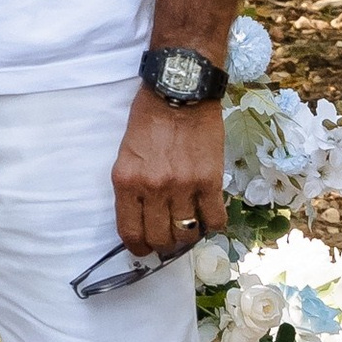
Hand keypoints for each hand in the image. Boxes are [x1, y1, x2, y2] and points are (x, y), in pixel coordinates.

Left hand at [111, 91, 226, 264]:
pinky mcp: (210, 181)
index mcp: (127, 181)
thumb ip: (133, 185)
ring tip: (189, 226)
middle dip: (163, 244)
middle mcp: (153, 188)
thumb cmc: (149, 118)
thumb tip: (143, 217)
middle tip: (168, 238)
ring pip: (187, 233)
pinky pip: (214, 219)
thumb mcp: (127, 153)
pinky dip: (212, 225)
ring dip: (187, 235)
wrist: (180, 91)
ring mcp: (183, 186)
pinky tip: (208, 217)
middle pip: (160, 238)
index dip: (138, 248)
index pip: (130, 231)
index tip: (143, 250)